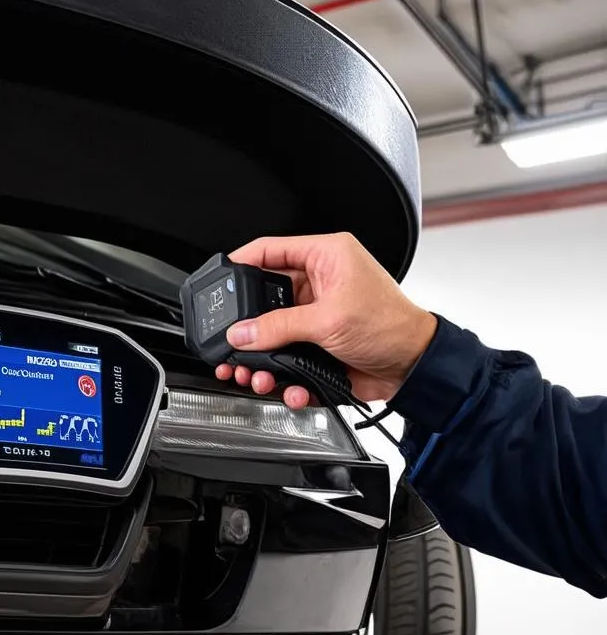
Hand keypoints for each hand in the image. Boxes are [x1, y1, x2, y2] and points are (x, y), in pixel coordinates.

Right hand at [215, 233, 437, 407]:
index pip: (271, 249)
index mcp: (325, 256)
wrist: (414, 367)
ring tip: (256, 374)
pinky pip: (288, 357)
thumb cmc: (391, 327)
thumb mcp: (329, 320)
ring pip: (272, 333)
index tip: (220, 278)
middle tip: (231, 343)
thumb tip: (243, 332)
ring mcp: (317, 314)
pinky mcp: (318, 343)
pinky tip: (288, 386)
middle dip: (248, 327)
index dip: (242, 261)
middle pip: (264, 298)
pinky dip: (283, 376)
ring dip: (262, 358)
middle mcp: (319, 282)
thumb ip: (280, 326)